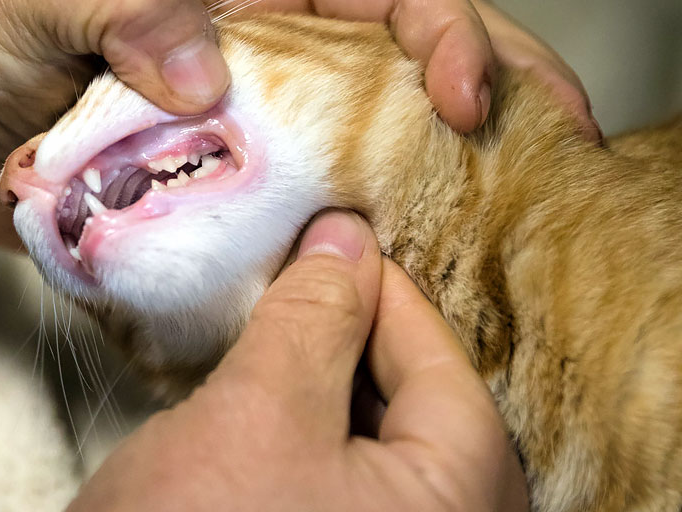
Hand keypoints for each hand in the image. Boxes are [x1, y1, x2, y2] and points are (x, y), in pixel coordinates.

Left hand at [0, 0, 592, 247]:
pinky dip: (363, 235)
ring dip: (443, 175)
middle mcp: (268, 51)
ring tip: (505, 220)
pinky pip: (314, 208)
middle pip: (409, 61)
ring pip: (374, 141)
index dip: (448, 31)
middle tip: (558, 150)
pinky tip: (400, 270)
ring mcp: (254, 126)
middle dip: (497, 94)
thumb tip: (205, 70)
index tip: (468, 100)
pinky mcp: (228, 191)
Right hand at [69, 210, 527, 510]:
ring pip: (373, 435)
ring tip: (276, 324)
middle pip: (416, 399)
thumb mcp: (261, 416)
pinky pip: (338, 470)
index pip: (439, 362)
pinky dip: (306, 424)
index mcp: (459, 495)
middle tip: (297, 274)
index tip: (333, 234)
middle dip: (355, 330)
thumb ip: (314, 320)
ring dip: (327, 376)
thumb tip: (348, 237)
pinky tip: (264, 395)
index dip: (383, 287)